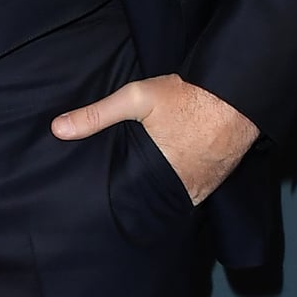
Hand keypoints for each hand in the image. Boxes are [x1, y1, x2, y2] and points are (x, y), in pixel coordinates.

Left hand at [51, 75, 258, 203]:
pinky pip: (194, 196)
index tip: (105, 199)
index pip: (129, 200)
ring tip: (143, 190)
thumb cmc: (188, 96)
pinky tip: (170, 183)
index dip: (117, 200)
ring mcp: (202, 188)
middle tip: (124, 192)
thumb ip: (97, 115)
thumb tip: (58, 129)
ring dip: (160, 196)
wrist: (238, 95)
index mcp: (157, 173)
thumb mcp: (137, 98)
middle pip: (150, 202)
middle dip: (137, 198)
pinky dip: (182, 192)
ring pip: (172, 201)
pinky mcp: (216, 183)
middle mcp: (181, 187)